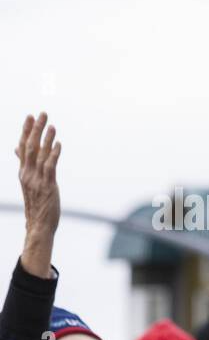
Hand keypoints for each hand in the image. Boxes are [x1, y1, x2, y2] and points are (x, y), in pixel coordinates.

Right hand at [15, 113, 61, 277]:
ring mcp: (37, 180)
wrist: (39, 226)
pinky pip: (50, 167)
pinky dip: (54, 154)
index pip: (23, 147)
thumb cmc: (38, 205)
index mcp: (23, 172)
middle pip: (30, 146)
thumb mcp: (30, 183)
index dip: (26, 131)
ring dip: (46, 139)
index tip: (29, 117)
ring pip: (40, 154)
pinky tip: (59, 144)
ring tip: (52, 125)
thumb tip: (18, 151)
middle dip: (36, 129)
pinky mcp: (47, 186)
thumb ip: (26, 166)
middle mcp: (27, 174)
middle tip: (41, 113)